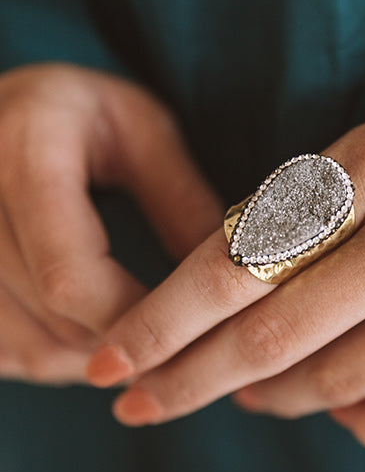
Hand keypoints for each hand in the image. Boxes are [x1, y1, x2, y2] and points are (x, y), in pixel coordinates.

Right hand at [0, 63, 220, 383]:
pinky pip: (5, 353)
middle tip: (183, 344)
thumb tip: (234, 280)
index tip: (189, 329)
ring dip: (95, 360)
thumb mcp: (142, 129)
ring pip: (29, 349)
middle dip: (127, 344)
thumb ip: (181, 198)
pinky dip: (55, 356)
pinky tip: (90, 331)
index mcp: (24, 156)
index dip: (134, 320)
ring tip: (143, 334)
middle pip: (52, 321)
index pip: (70, 278)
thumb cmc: (79, 111)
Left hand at [86, 70, 364, 448]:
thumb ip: (317, 210)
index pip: (243, 256)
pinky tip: (344, 413)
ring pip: (338, 385)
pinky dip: (362, 428)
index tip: (115, 359)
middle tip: (136, 406)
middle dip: (188, 381)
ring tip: (247, 395)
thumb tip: (235, 287)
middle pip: (272, 338)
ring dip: (276, 399)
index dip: (166, 318)